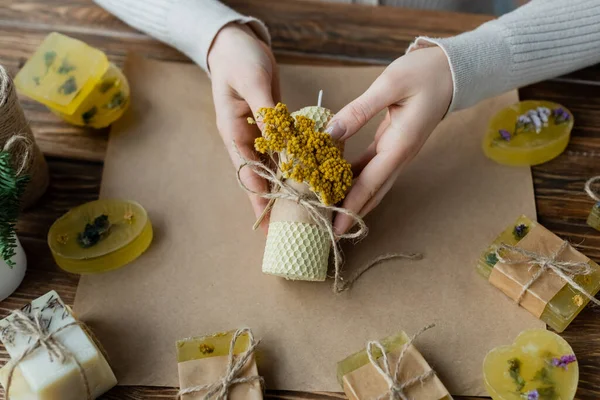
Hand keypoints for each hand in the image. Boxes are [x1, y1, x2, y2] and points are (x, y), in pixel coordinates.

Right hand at [208, 23, 279, 230]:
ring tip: (296, 209)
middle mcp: (244, 137)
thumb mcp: (253, 83)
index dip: (257, 194)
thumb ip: (268, 114)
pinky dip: (292, 163)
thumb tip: (283, 142)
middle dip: (269, 199)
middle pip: (257, 175)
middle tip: (282, 226)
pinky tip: (304, 177)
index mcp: (233, 131)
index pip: (246, 169)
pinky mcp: (270, 126)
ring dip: (282, 185)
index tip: (269, 215)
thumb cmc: (239, 60)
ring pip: (271, 165)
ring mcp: (257, 133)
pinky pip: (282, 149)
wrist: (236, 43)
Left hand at [326, 47, 452, 233]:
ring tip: (327, 207)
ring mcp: (397, 152)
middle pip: (372, 192)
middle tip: (327, 228)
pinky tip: (334, 178)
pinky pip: (371, 167)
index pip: (370, 184)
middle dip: (351, 211)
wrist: (454, 70)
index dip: (351, 207)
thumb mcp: (390, 86)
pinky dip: (354, 176)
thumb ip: (359, 111)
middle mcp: (400, 156)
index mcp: (400, 146)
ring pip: (372, 183)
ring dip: (352, 197)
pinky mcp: (393, 144)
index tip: (336, 228)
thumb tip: (330, 133)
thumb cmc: (425, 73)